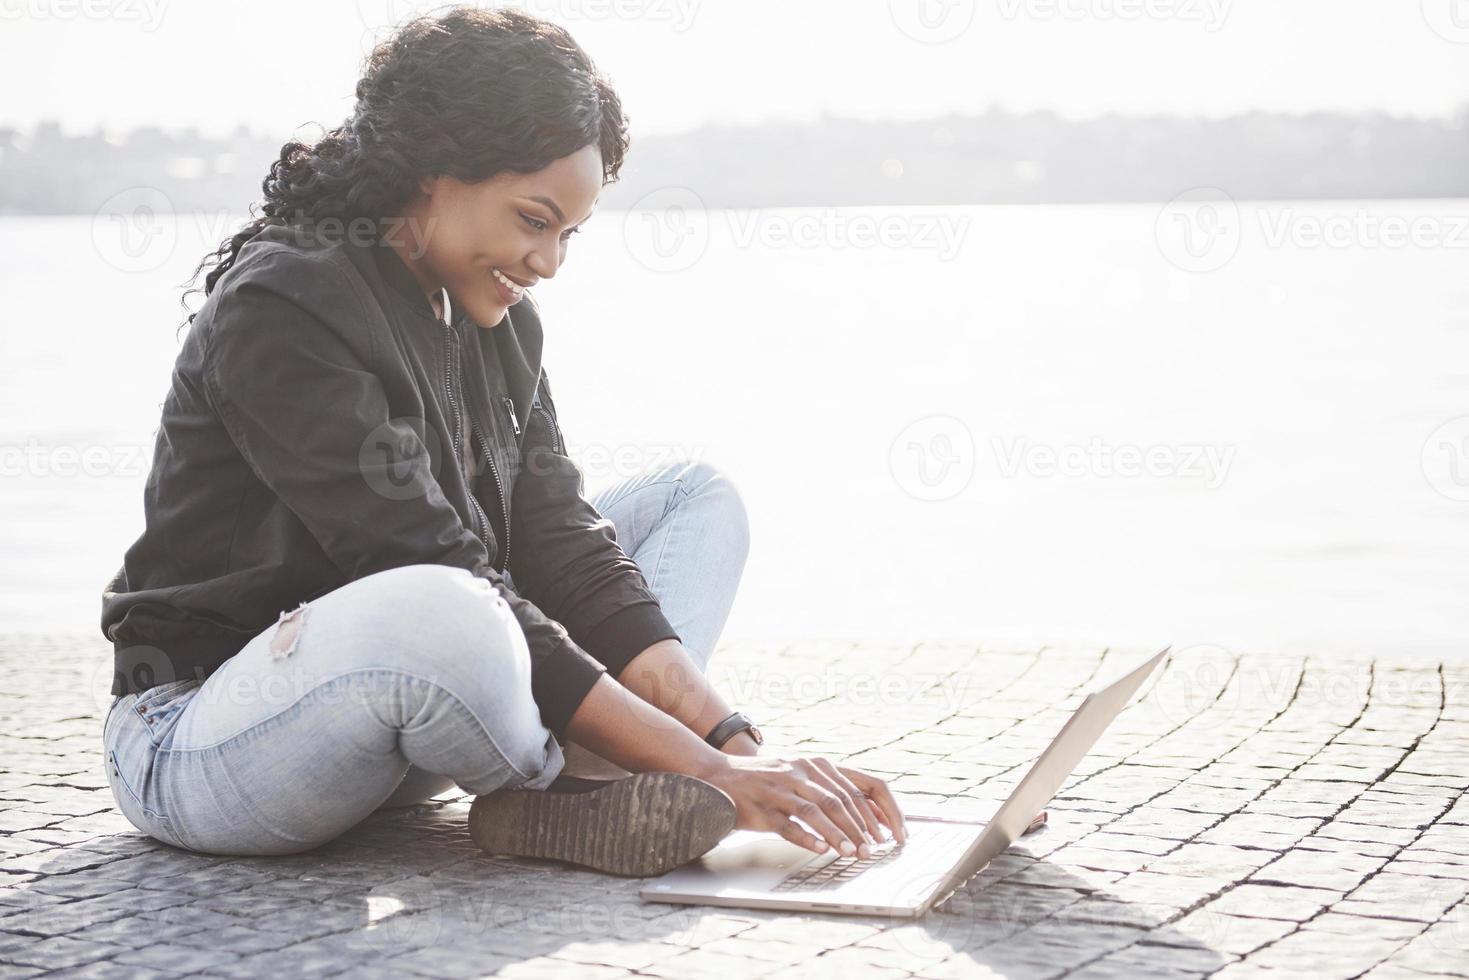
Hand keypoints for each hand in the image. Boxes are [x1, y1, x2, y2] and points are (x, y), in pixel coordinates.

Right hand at [699, 754, 907, 857]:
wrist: (720, 775)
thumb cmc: (767, 779)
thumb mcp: (800, 776)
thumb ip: (832, 790)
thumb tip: (872, 816)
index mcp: (814, 764)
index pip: (858, 785)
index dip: (878, 810)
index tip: (890, 833)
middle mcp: (799, 772)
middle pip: (839, 800)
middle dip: (859, 827)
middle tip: (871, 850)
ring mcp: (779, 789)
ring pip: (815, 811)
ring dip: (837, 834)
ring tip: (850, 852)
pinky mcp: (761, 808)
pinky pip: (787, 824)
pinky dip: (806, 837)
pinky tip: (819, 849)